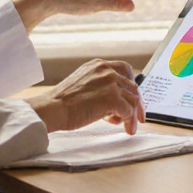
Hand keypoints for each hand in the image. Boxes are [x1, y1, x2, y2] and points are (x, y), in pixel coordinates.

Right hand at [23, 59, 145, 133]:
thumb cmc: (62, 102)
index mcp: (98, 65)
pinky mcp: (112, 98)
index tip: (133, 97)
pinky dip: (128, 121)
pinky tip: (123, 128)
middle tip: (139, 117)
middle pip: (132, 85)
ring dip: (132, 115)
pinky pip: (128, 111)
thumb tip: (116, 103)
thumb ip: (100, 87)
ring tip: (128, 127)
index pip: (124, 70)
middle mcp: (106, 70)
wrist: (52, 108)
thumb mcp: (83, 85)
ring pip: (132, 99)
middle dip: (137, 102)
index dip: (131, 85)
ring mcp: (110, 82)